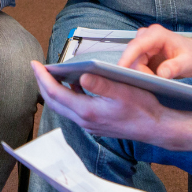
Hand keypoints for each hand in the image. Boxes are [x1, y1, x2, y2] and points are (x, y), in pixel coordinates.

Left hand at [31, 62, 191, 151]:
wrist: (157, 127)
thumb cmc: (144, 108)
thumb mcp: (124, 91)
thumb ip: (101, 84)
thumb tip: (81, 77)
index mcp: (88, 111)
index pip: (56, 93)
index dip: (43, 78)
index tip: (34, 64)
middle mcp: (85, 120)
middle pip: (54, 102)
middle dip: (43, 84)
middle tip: (37, 68)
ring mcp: (90, 124)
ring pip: (63, 107)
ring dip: (54, 91)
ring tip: (50, 74)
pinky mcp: (95, 124)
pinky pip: (74, 110)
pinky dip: (67, 96)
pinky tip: (73, 85)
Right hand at [117, 24, 191, 78]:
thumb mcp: (189, 62)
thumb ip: (175, 67)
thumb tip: (161, 74)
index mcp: (157, 34)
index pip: (136, 45)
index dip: (127, 58)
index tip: (121, 71)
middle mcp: (146, 36)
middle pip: (133, 56)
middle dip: (139, 72)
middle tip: (153, 83)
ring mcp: (143, 45)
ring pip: (132, 62)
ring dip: (140, 73)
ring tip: (155, 81)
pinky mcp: (142, 53)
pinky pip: (135, 65)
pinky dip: (141, 74)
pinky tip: (151, 79)